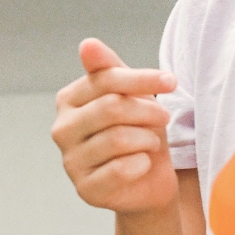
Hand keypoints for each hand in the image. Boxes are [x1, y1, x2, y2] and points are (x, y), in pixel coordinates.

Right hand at [52, 37, 178, 213]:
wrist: (147, 180)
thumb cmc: (139, 130)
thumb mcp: (131, 95)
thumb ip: (109, 69)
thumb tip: (87, 44)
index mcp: (68, 100)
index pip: (104, 80)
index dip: (141, 78)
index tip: (172, 80)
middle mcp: (62, 130)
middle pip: (111, 107)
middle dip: (147, 110)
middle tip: (163, 117)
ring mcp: (70, 162)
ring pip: (117, 138)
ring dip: (147, 139)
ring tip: (150, 142)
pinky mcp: (86, 189)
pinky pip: (120, 170)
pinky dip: (142, 164)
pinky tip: (142, 164)